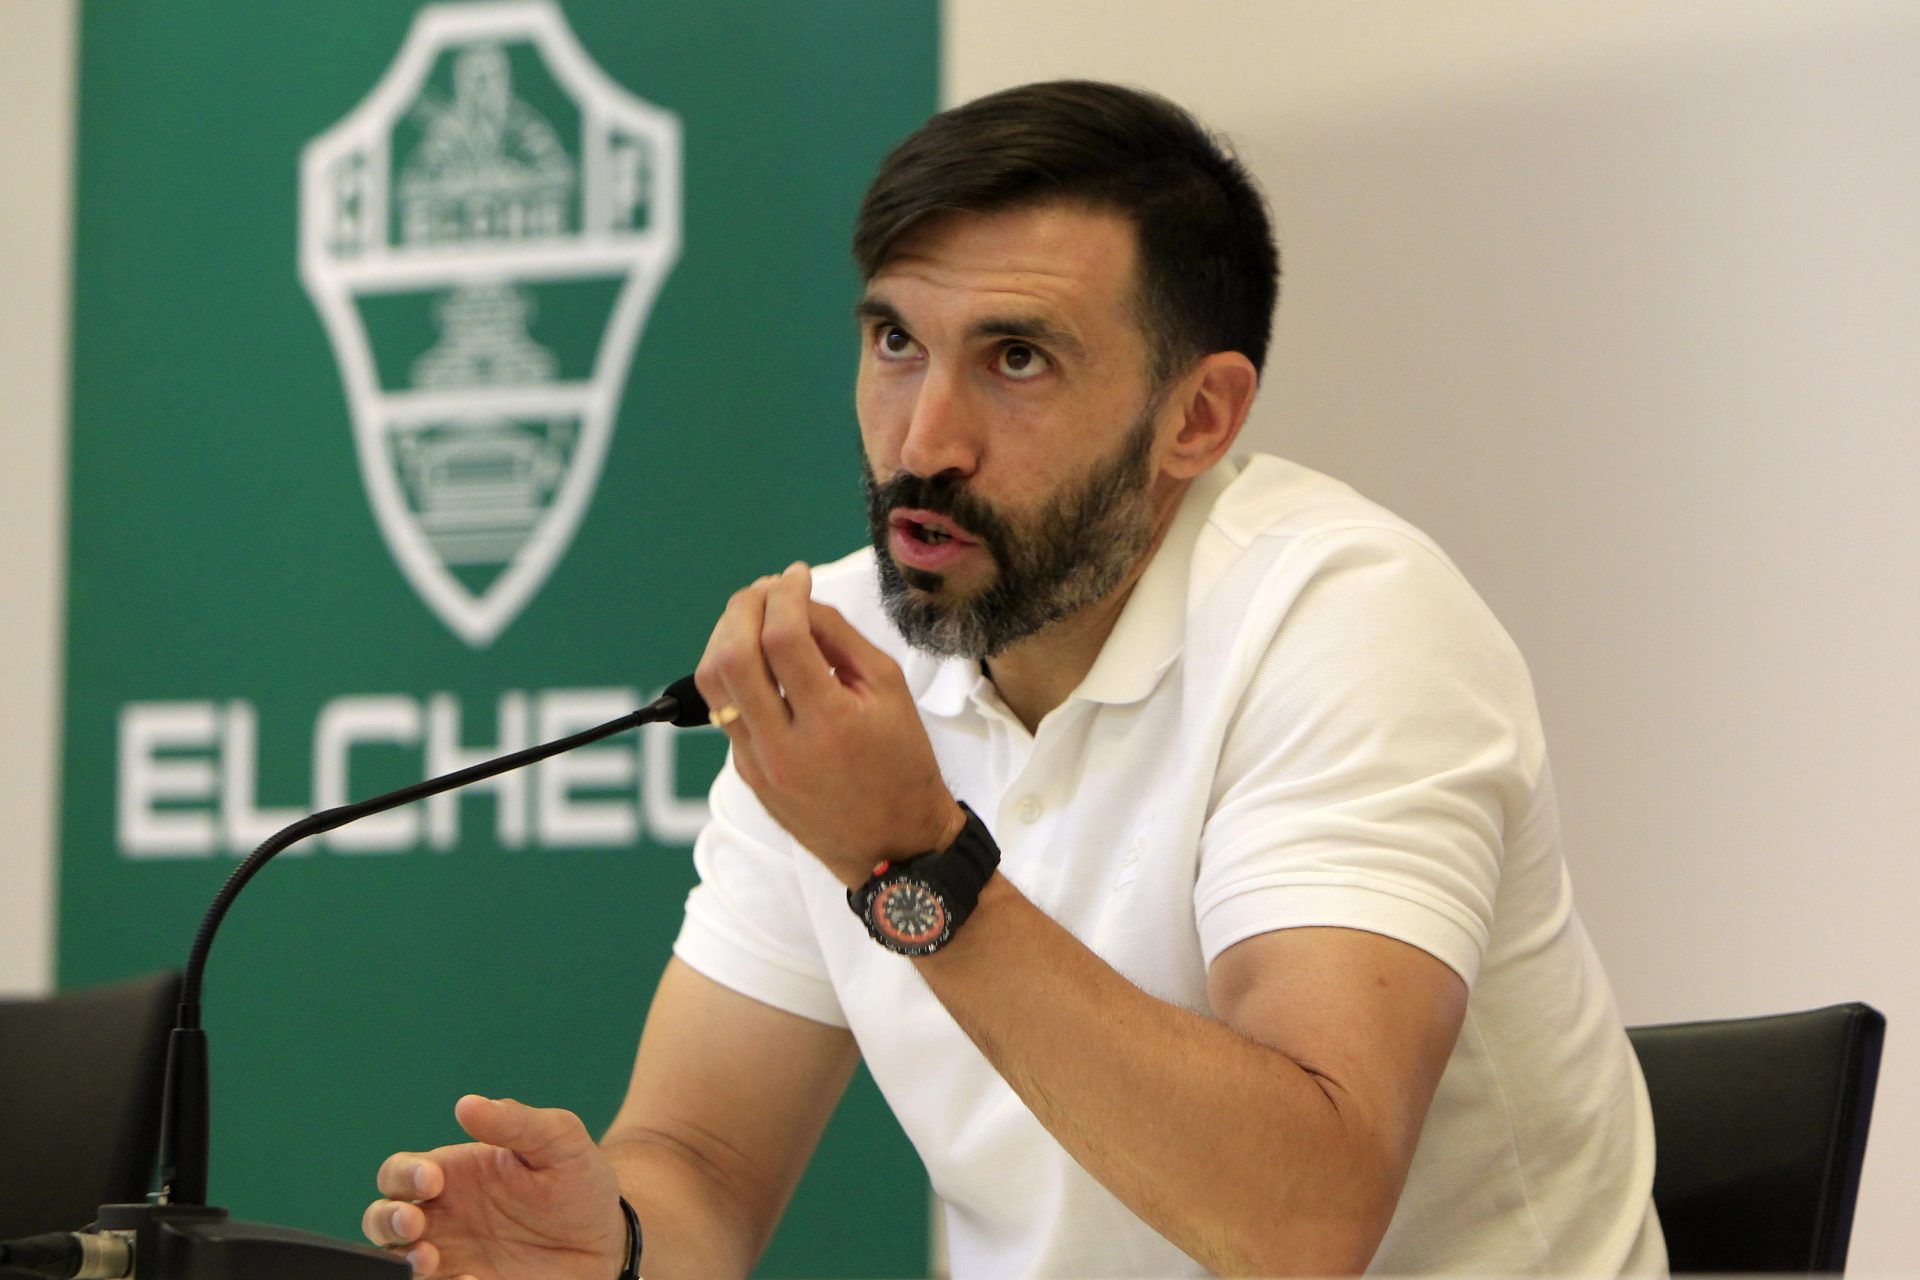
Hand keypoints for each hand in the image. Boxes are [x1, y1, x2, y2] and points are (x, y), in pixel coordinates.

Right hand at [362, 1095, 625, 1279]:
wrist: (607, 1237)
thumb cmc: (577, 1181)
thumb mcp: (558, 1142)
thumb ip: (515, 1122)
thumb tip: (467, 1104)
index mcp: (451, 1176)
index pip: (399, 1173)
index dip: (404, 1176)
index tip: (433, 1180)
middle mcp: (442, 1218)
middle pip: (381, 1221)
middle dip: (388, 1222)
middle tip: (415, 1225)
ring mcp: (452, 1257)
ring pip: (397, 1262)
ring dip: (400, 1262)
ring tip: (430, 1260)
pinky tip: (473, 1279)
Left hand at [696, 562, 965, 886]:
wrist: (892, 846)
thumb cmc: (901, 764)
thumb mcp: (889, 690)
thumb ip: (840, 638)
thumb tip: (800, 601)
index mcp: (830, 723)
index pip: (783, 638)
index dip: (785, 594)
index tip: (796, 576)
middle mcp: (783, 746)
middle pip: (731, 656)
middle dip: (744, 607)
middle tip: (767, 589)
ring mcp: (757, 763)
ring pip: (712, 684)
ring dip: (726, 636)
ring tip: (753, 616)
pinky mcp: (745, 773)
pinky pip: (725, 710)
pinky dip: (737, 673)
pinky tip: (761, 661)